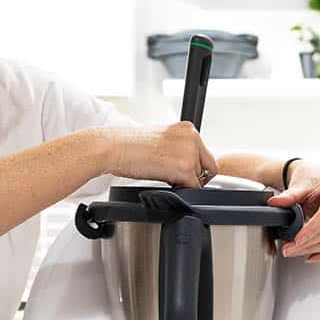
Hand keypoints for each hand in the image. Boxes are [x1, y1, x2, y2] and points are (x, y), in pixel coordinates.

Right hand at [98, 121, 216, 187]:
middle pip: (208, 167)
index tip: (182, 171)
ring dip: (184, 183)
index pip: (204, 153)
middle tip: (172, 177)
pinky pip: (193, 189)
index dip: (194, 166)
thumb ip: (179, 147)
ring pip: (200, 179)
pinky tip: (163, 181)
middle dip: (193, 176)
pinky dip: (181, 191)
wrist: (112, 147)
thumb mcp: (161, 138)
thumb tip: (188, 163)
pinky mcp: (184, 168)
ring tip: (162, 175)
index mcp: (188, 128)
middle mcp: (192, 137)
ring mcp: (190, 152)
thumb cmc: (128, 145)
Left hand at [266, 160, 319, 263]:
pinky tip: (311, 258)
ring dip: (313, 250)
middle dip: (308, 243)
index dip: (312, 230)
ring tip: (294, 251)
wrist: (318, 180)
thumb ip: (288, 196)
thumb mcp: (299, 186)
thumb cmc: (312, 181)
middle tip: (288, 249)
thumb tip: (275, 203)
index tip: (297, 239)